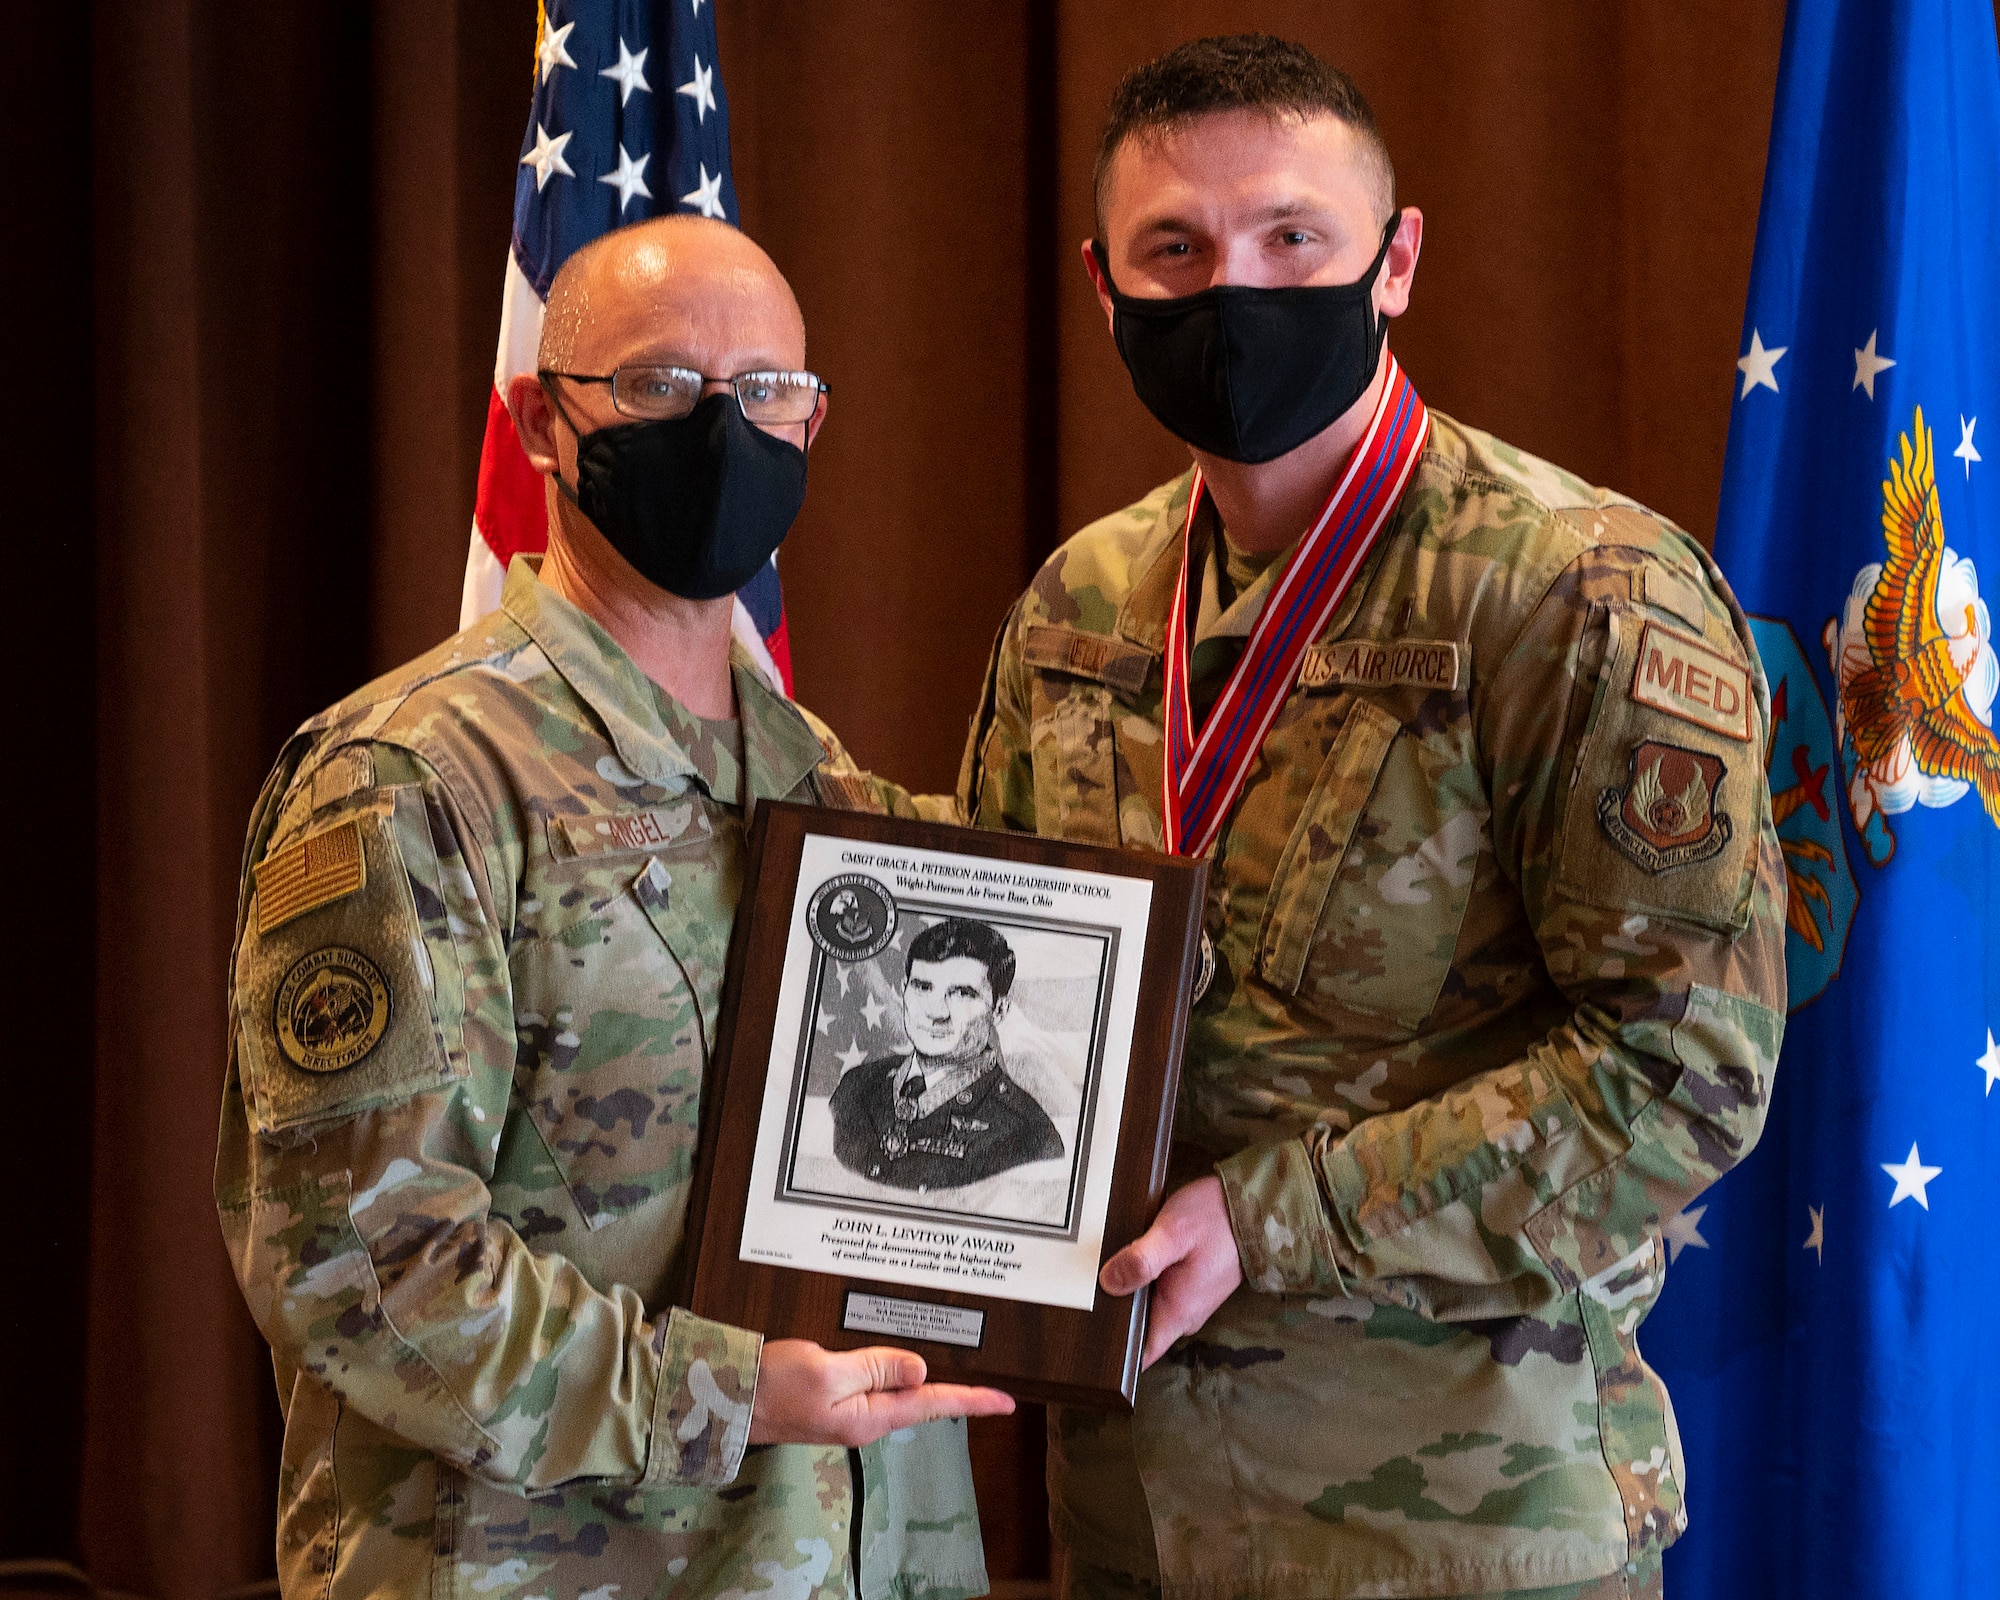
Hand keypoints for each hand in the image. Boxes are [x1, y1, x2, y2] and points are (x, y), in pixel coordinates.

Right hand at [748, 1340, 1014, 1446]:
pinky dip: (898, 1377)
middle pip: (922, 1402)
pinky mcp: (833, 1401)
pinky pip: (877, 1387)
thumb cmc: (771, 1386)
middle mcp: (863, 1419)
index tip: (1006, 1402)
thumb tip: (921, 1369)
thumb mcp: (828, 1372)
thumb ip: (876, 1368)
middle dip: (958, 1396)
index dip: (971, 1401)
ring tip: (964, 1385)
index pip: (931, 1404)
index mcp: (867, 1416)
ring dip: (930, 1387)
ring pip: (900, 1394)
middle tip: (995, 1394)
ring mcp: (848, 1413)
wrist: (725, 1399)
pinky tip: (907, 1373)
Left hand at [1099, 1176, 1243, 1368]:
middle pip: (1136, 1329)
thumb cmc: (1216, 1219)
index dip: (1113, 1354)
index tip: (1089, 1341)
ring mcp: (1185, 1301)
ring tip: (1103, 1271)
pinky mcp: (1185, 1286)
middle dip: (1112, 1314)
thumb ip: (1142, 1259)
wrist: (1253, 1206)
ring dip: (1126, 1293)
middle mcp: (1182, 1315)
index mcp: (1178, 1312)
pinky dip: (1140, 1280)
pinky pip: (1155, 1292)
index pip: (1139, 1354)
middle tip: (1084, 1291)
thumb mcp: (1173, 1233)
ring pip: (1144, 1308)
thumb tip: (1108, 1282)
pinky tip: (1127, 1260)